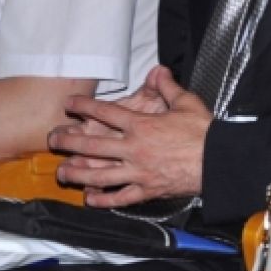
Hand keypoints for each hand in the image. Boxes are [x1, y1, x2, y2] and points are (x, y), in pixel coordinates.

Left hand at [48, 68, 210, 206]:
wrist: (218, 160)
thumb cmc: (204, 131)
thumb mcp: (186, 103)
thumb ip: (168, 87)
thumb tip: (159, 70)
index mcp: (142, 125)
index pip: (106, 113)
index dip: (85, 106)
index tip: (69, 103)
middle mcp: (134, 149)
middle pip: (93, 146)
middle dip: (69, 142)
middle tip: (52, 140)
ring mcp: (138, 172)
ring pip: (100, 175)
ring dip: (78, 174)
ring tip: (62, 173)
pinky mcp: (147, 190)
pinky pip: (120, 197)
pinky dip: (103, 200)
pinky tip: (90, 199)